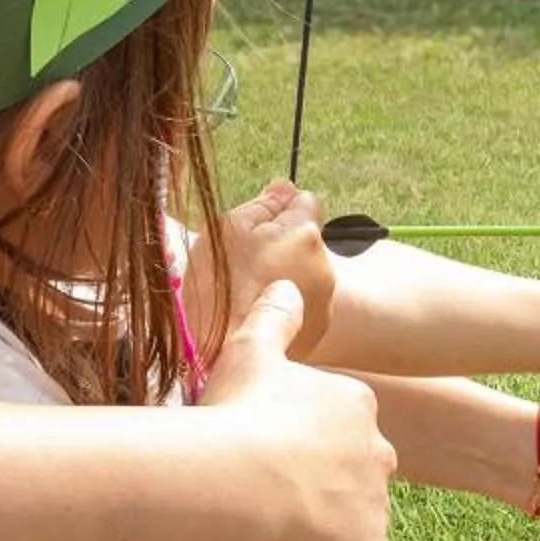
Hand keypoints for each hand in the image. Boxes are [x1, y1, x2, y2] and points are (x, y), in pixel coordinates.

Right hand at [191, 180, 333, 362]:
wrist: (213, 353)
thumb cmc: (215, 286)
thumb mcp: (227, 229)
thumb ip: (263, 204)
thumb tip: (286, 188)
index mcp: (305, 236)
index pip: (307, 201)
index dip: (280, 210)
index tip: (258, 228)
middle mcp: (324, 268)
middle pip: (308, 240)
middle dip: (284, 244)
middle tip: (247, 265)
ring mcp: (325, 303)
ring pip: (306, 273)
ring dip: (286, 275)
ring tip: (250, 294)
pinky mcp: (318, 332)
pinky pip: (305, 304)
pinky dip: (288, 306)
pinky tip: (259, 315)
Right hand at [199, 284, 393, 540]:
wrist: (236, 482)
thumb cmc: (237, 416)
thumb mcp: (251, 352)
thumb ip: (274, 318)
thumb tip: (288, 283)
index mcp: (356, 407)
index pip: (340, 433)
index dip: (301, 452)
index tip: (264, 460)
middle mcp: (381, 455)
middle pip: (354, 482)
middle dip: (320, 494)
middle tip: (267, 503)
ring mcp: (379, 510)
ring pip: (352, 529)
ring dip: (320, 536)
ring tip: (269, 537)